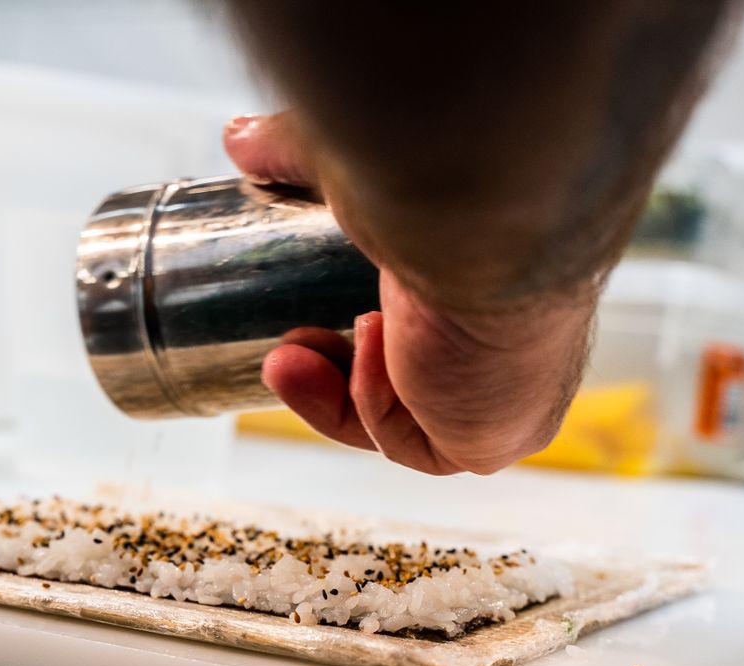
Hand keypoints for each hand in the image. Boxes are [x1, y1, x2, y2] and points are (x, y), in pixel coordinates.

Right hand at [224, 112, 595, 474]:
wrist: (491, 227)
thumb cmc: (446, 190)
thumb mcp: (356, 173)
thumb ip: (300, 152)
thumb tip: (238, 138)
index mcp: (492, 289)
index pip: (416, 332)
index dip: (346, 334)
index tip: (301, 316)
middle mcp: (505, 346)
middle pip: (403, 381)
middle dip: (326, 368)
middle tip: (282, 345)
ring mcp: (500, 398)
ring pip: (401, 419)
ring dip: (336, 389)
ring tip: (298, 349)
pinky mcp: (489, 442)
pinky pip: (413, 448)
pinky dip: (372, 407)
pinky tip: (370, 346)